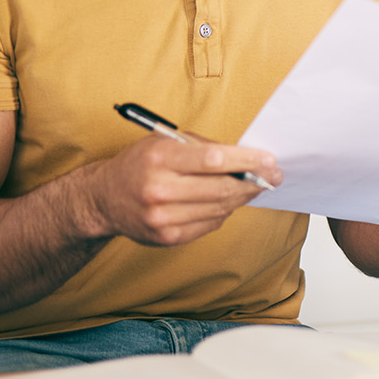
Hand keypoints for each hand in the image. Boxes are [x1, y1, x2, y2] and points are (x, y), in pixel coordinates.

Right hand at [76, 133, 281, 246]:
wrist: (104, 198)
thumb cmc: (141, 163)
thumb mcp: (165, 141)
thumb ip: (203, 147)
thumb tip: (247, 157)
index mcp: (160, 158)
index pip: (214, 160)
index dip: (247, 161)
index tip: (269, 160)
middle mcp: (159, 189)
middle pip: (221, 188)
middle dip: (253, 182)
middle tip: (273, 176)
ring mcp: (162, 218)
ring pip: (219, 209)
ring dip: (242, 197)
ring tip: (253, 186)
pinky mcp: (167, 237)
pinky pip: (209, 224)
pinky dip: (223, 212)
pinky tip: (227, 201)